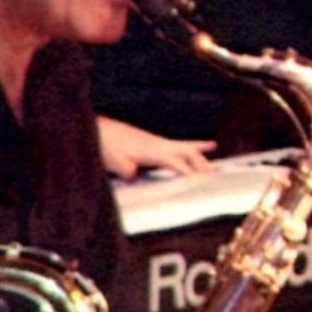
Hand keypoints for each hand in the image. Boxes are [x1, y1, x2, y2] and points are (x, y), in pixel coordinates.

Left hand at [98, 117, 214, 181]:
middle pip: (187, 152)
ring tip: (212, 147)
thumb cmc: (106, 146)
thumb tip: (133, 175)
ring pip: (183, 145)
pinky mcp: (150, 141)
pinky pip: (174, 144)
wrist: (98, 130)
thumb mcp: (115, 162)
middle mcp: (158, 144)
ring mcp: (155, 141)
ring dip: (198, 149)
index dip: (189, 172)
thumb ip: (126, 170)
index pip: (177, 163)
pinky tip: (189, 146)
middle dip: (201, 162)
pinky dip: (187, 144)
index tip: (201, 181)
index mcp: (153, 151)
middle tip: (213, 173)